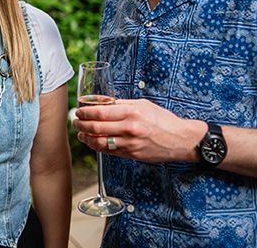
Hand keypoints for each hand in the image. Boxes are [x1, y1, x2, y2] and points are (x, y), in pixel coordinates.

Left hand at [73, 98, 205, 162]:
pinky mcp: (131, 155)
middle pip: (96, 127)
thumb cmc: (163, 120)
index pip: (99, 112)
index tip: (78, 111)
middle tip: (75, 122)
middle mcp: (129, 128)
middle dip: (81, 125)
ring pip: (99, 142)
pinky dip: (98, 146)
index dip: (84, 112)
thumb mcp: (143, 105)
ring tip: (80, 134)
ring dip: (86, 138)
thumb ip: (121, 104)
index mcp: (131, 113)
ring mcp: (130, 144)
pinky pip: (109, 151)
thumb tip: (101, 102)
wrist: (181, 140)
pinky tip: (93, 142)